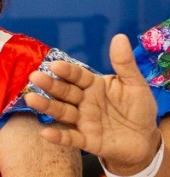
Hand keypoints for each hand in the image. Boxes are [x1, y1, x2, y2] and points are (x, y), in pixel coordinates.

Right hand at [30, 34, 161, 171]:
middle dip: (50, 85)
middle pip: (65, 92)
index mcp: (94, 86)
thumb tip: (119, 37)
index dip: (67, 71)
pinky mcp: (87, 140)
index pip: (78, 76)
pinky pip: (71, 138)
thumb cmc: (139, 108)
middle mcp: (84, 102)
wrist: (145, 138)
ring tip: (31, 99)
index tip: (55, 65)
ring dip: (47, 106)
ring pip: (62, 112)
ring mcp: (83, 121)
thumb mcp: (135, 84)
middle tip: (34, 77)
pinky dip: (58, 137)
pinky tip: (45, 134)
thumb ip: (125, 64)